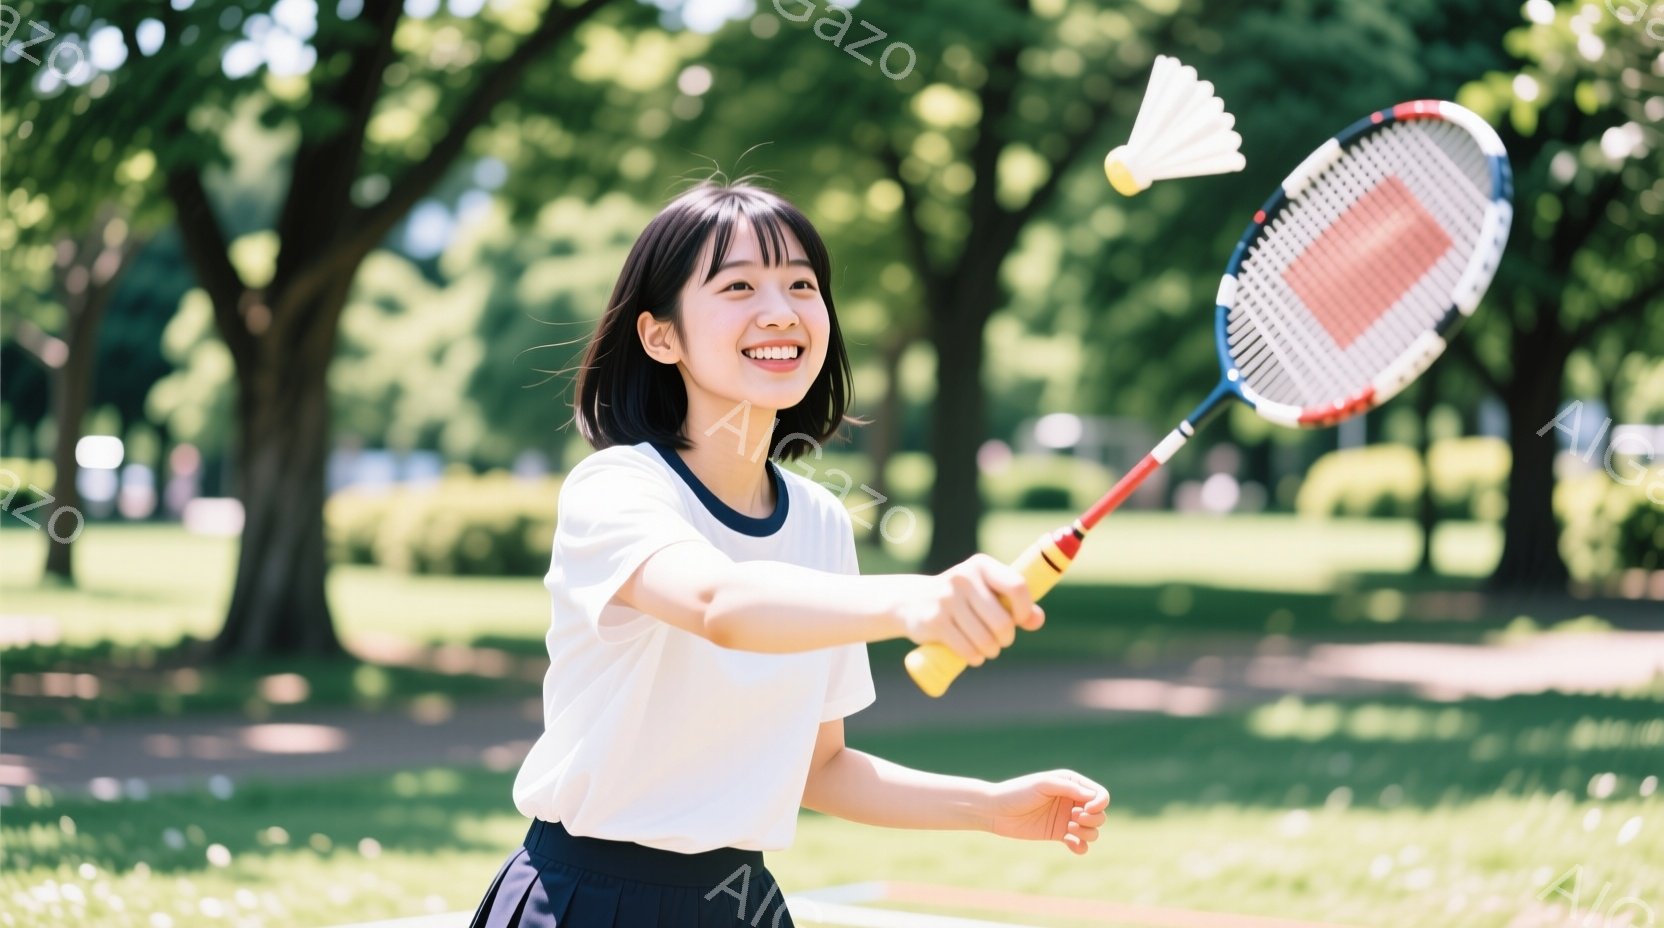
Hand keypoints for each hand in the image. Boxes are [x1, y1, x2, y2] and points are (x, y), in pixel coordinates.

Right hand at [896, 554, 1044, 666]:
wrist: (912, 601)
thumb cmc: (962, 599)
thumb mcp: (986, 592)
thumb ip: (1015, 603)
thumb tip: (1037, 620)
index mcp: (981, 565)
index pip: (1017, 587)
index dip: (1025, 610)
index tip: (1019, 620)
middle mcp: (963, 577)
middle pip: (1003, 622)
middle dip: (1006, 639)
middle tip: (1000, 640)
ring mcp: (946, 599)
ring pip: (985, 640)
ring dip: (991, 651)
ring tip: (987, 649)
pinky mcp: (934, 621)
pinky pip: (967, 649)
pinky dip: (975, 658)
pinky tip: (973, 655)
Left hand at [986, 769, 1109, 855]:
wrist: (996, 811)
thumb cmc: (1018, 792)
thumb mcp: (1043, 784)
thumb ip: (1068, 788)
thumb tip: (1093, 797)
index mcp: (1071, 783)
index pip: (1098, 794)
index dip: (1099, 803)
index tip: (1087, 809)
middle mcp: (1071, 800)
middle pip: (1100, 814)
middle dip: (1093, 819)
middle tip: (1074, 818)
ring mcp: (1066, 818)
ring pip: (1093, 830)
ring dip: (1088, 833)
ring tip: (1069, 830)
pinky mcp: (1059, 834)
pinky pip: (1080, 844)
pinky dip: (1081, 847)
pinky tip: (1072, 846)